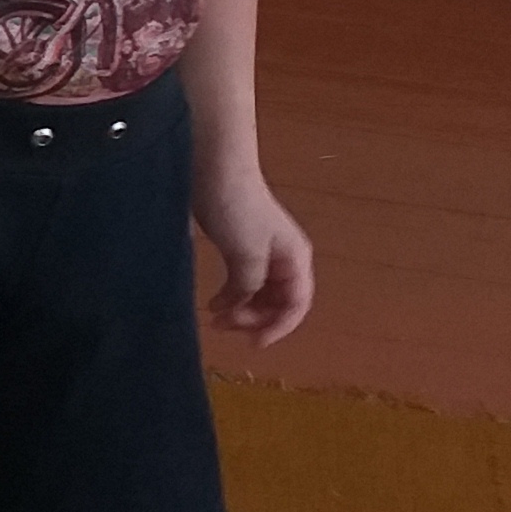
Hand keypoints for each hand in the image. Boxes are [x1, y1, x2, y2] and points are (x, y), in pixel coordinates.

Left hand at [196, 165, 315, 344]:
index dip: (278, 327)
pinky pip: (243, 282)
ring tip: (216, 319)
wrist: (213, 168)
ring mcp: (262, 253)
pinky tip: (214, 304)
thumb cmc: (236, 207)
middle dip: (255, 319)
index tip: (253, 343)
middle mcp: (284, 259)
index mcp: (295, 259)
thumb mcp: (247, 252)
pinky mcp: (239, 247)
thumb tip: (243, 303)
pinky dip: (231, 297)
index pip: (297, 304)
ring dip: (243, 311)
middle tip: (224, 327)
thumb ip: (250, 283)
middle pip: (278, 303)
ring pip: (260, 295)